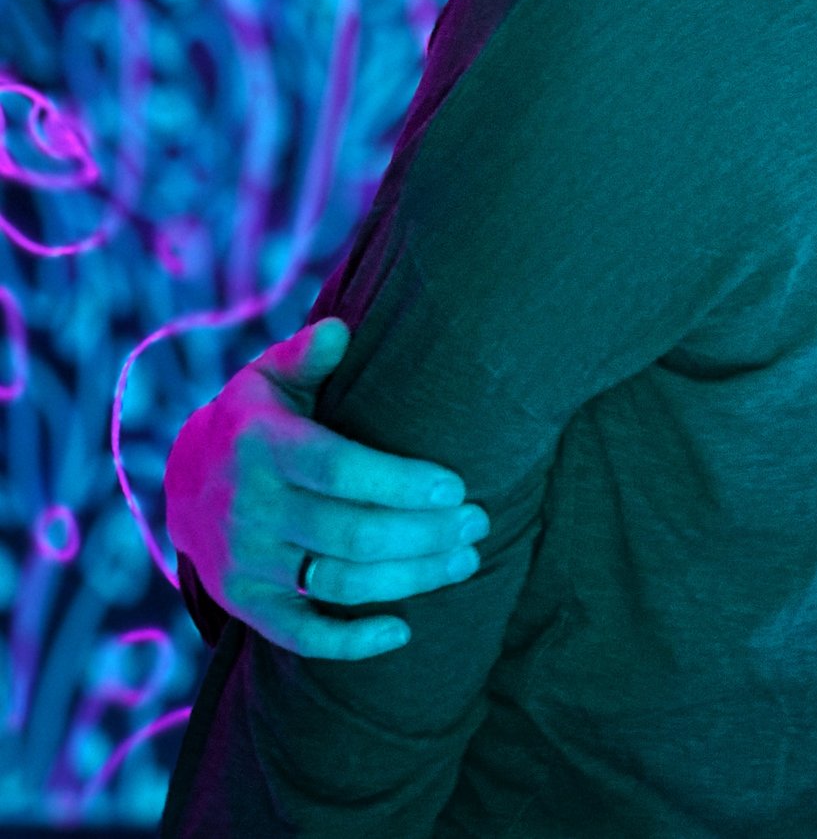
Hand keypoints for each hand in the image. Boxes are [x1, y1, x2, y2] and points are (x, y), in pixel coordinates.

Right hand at [163, 318, 491, 660]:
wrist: (181, 482)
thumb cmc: (253, 419)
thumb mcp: (269, 375)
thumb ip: (306, 353)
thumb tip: (340, 330)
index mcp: (261, 446)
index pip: (340, 470)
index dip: (401, 483)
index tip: (458, 486)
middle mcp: (250, 509)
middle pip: (350, 533)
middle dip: (424, 533)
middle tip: (478, 524)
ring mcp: (245, 564)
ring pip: (338, 584)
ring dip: (409, 578)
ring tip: (464, 560)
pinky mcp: (245, 605)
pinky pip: (300, 636)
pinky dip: (351, 643)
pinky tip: (403, 630)